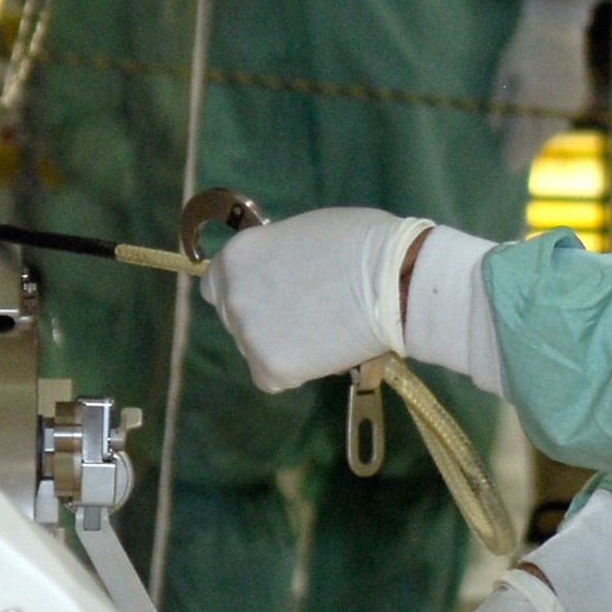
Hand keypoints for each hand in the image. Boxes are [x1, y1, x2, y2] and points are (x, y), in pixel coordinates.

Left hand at [198, 206, 425, 390]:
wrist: (394, 281)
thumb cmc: (362, 243)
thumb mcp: (302, 234)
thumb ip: (276, 256)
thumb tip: (276, 272)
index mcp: (237, 256)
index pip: (216, 285)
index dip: (245, 290)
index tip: (270, 295)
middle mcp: (233, 295)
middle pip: (235, 318)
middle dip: (264, 318)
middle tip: (305, 315)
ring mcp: (248, 334)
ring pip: (255, 349)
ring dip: (281, 344)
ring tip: (324, 330)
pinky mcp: (270, 368)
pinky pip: (273, 377)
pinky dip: (295, 370)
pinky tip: (324, 350)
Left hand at [488, 0, 595, 180]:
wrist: (557, 24)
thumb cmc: (523, 45)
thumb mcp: (503, 70)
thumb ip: (498, 102)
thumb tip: (494, 131)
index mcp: (530, 96)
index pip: (522, 135)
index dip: (514, 153)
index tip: (507, 167)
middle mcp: (551, 101)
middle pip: (539, 138)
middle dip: (526, 151)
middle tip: (514, 164)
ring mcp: (568, 99)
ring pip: (553, 130)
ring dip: (540, 139)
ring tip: (528, 146)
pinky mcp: (579, 94)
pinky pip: (565, 118)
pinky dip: (554, 124)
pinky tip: (544, 125)